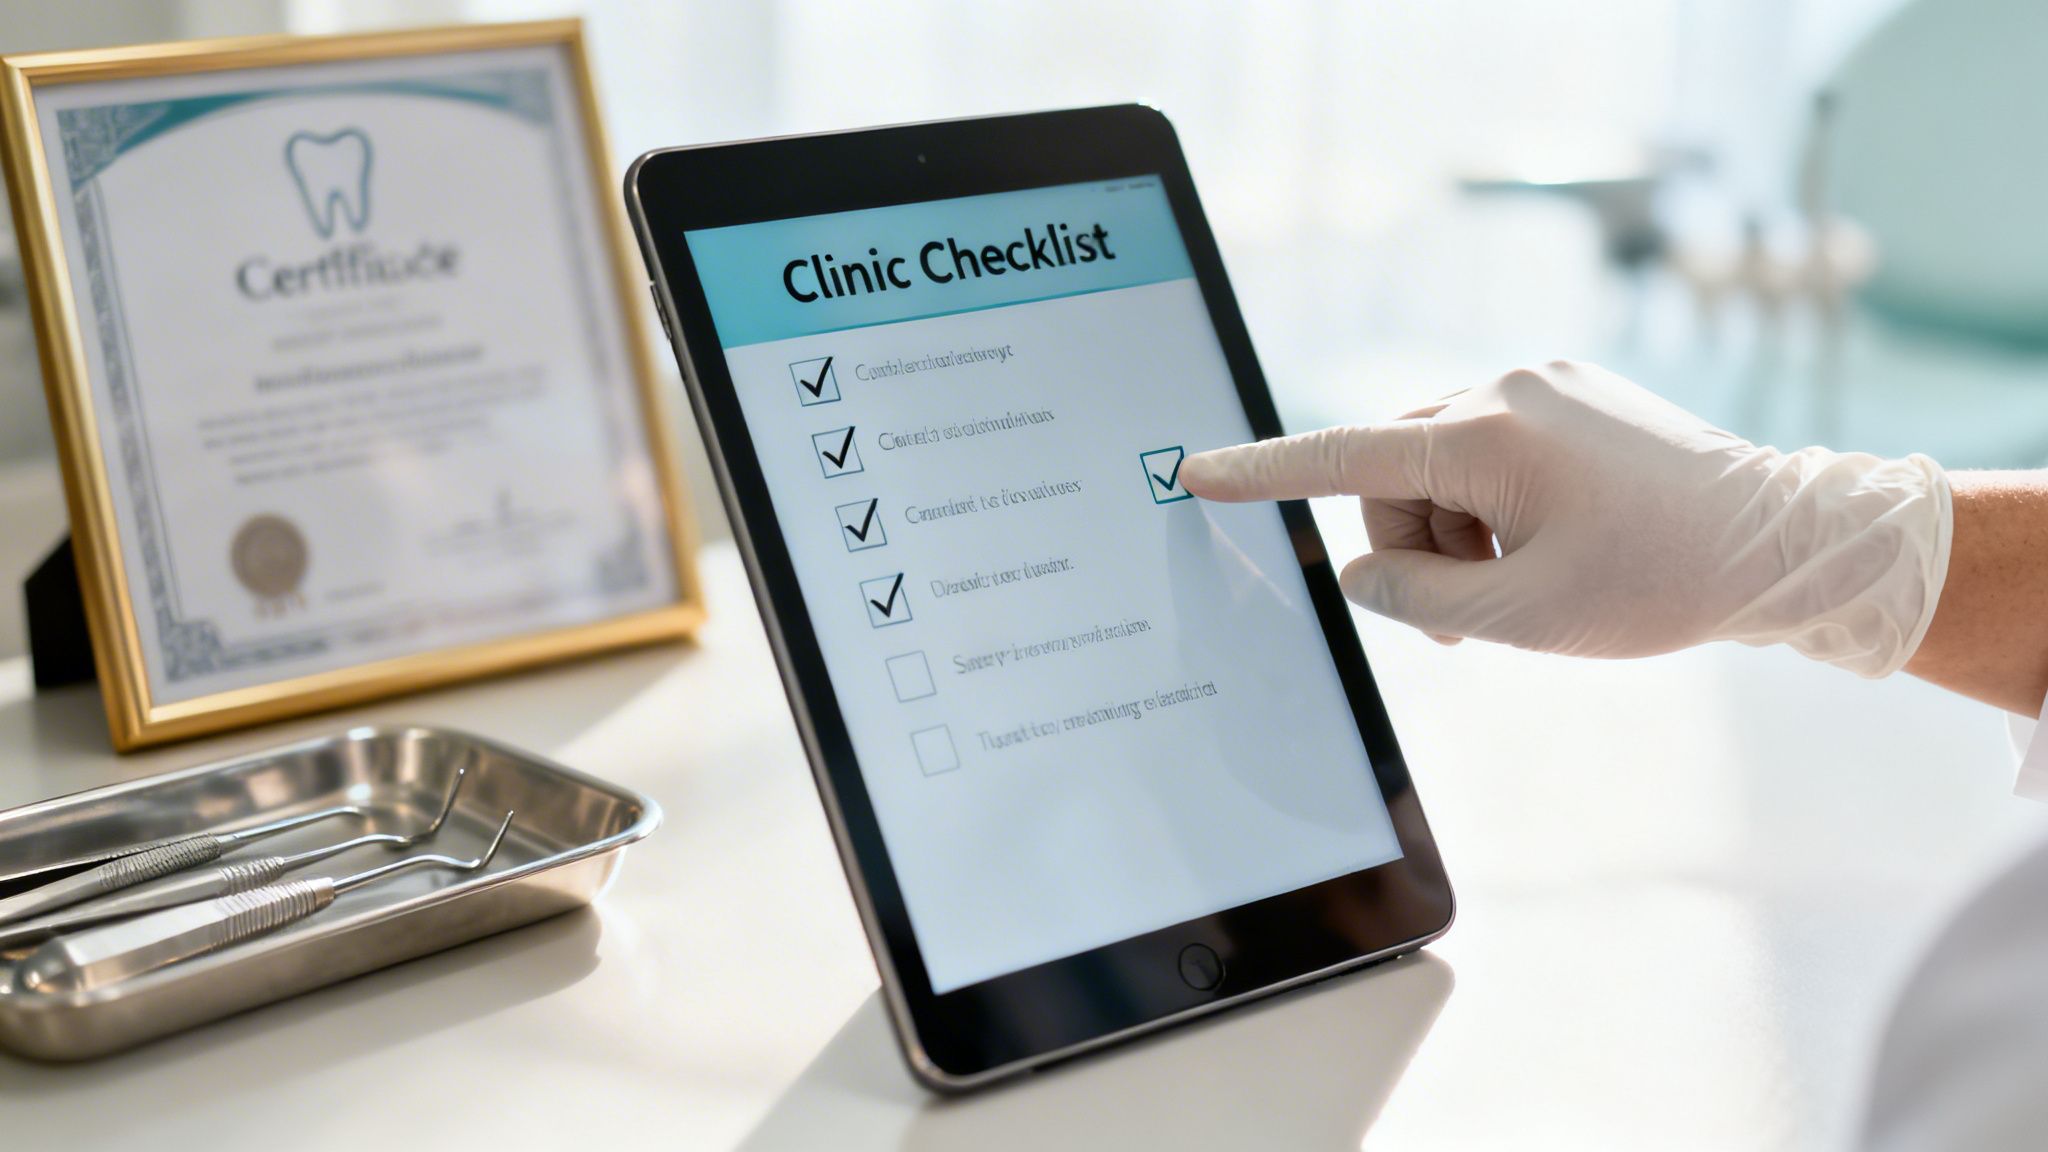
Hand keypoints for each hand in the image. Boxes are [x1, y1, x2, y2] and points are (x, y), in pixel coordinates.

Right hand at [1180, 361, 1950, 675]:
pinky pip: (1492, 449)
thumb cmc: (1661, 581)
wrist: (1788, 542)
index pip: (1341, 455)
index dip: (1261, 473)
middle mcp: (1505, 387)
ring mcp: (1543, 383)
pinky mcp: (1572, 394)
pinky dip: (1495, 505)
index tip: (1195, 471)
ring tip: (1524, 589)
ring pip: (1442, 467)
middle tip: (1467, 624)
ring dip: (1460, 534)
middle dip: (1413, 548)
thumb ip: (1414, 595)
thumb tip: (1363, 573)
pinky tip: (1551, 545)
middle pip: (1395, 473)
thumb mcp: (1521, 615)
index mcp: (1486, 434)